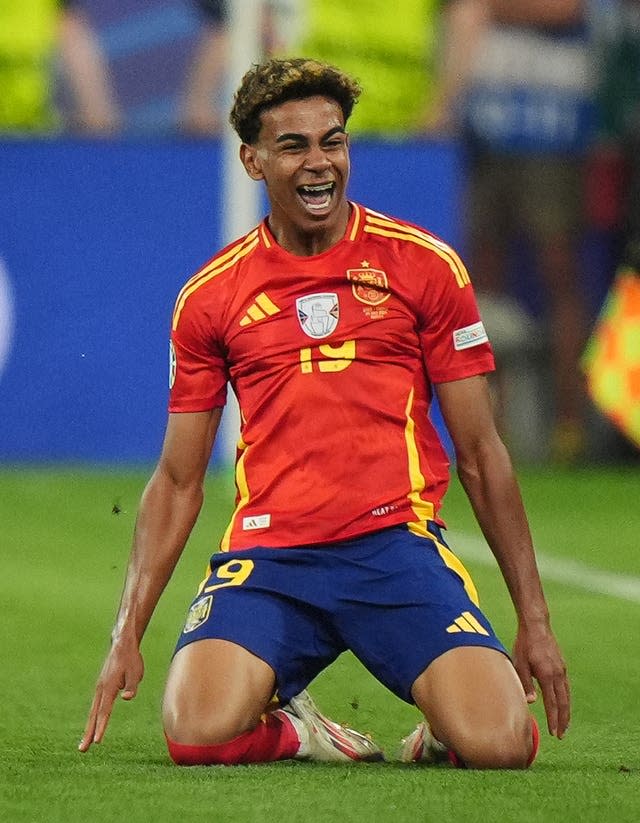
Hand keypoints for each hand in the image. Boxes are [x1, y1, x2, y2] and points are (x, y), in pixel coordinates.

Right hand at [78, 637, 143, 751]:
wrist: (122, 645)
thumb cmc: (131, 659)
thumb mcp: (136, 671)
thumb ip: (132, 685)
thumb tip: (127, 698)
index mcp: (109, 686)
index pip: (105, 711)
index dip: (101, 726)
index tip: (98, 741)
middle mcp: (101, 689)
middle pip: (94, 715)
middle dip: (89, 733)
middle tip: (83, 750)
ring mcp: (99, 688)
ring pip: (93, 711)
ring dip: (89, 727)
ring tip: (85, 743)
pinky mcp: (101, 687)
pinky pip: (95, 706)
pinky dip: (92, 718)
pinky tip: (92, 726)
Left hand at [512, 622, 569, 738]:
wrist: (536, 625)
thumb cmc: (525, 644)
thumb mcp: (520, 663)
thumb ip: (525, 683)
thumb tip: (531, 702)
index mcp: (547, 675)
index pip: (552, 703)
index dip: (553, 720)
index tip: (554, 733)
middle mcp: (558, 674)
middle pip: (564, 703)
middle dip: (563, 721)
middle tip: (561, 735)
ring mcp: (562, 670)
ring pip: (567, 696)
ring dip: (566, 712)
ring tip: (564, 725)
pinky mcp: (562, 666)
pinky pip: (566, 687)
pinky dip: (566, 699)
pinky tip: (562, 704)